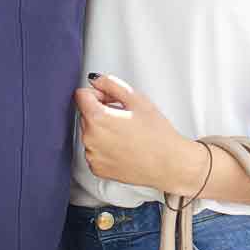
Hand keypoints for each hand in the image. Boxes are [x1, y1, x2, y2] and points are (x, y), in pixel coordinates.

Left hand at [75, 74, 204, 194]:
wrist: (168, 164)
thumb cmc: (157, 135)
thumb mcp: (137, 99)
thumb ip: (111, 84)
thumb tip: (96, 81)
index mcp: (97, 118)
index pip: (81, 95)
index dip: (97, 93)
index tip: (110, 99)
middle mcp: (89, 138)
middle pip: (85, 114)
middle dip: (101, 111)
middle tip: (124, 116)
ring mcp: (92, 156)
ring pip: (90, 133)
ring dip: (102, 130)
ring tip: (126, 133)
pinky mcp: (97, 168)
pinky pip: (94, 151)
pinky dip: (104, 147)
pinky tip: (123, 147)